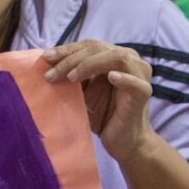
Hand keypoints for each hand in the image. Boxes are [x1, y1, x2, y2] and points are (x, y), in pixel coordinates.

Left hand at [43, 40, 156, 162]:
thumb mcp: (82, 92)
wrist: (123, 142)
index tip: (45, 58)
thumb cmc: (102, 115)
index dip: (67, 49)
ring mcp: (140, 75)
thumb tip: (46, 63)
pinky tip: (111, 77)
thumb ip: (71, 76)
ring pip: (116, 58)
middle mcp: (130, 60)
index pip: (89, 46)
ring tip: (71, 77)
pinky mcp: (143, 93)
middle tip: (50, 73)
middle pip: (99, 49)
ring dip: (89, 65)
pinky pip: (136, 83)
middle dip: (71, 59)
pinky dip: (123, 79)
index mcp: (114, 56)